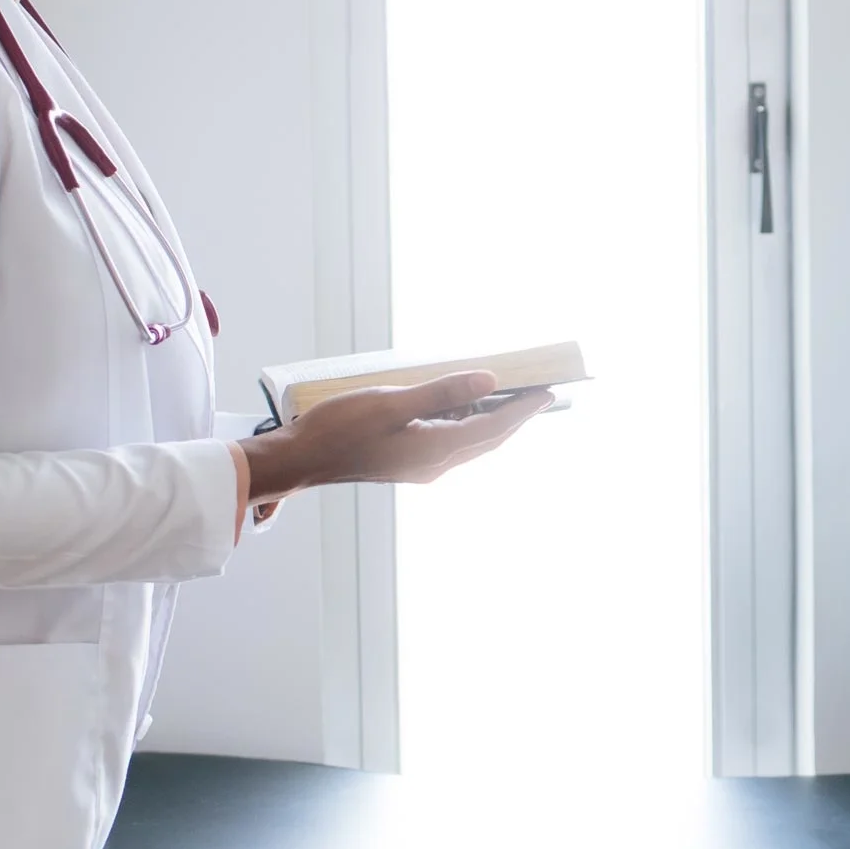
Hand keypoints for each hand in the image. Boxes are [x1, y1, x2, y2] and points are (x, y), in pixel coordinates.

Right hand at [239, 371, 551, 500]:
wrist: (301, 459)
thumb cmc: (339, 428)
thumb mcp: (391, 402)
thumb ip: (442, 392)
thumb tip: (488, 382)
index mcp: (435, 450)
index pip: (494, 429)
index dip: (524, 410)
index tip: (549, 392)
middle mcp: (434, 465)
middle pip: (488, 439)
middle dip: (516, 416)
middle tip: (540, 392)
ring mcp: (421, 467)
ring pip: (471, 443)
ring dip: (492, 420)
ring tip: (509, 394)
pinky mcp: (408, 462)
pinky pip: (451, 443)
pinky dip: (467, 424)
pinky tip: (463, 406)